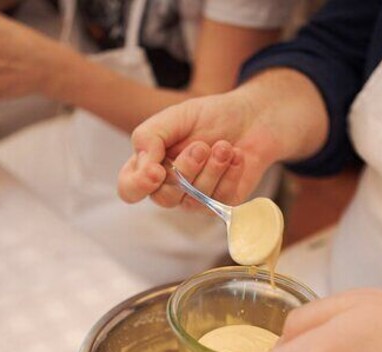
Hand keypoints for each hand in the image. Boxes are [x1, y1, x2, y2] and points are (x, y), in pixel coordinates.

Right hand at [118, 91, 281, 208]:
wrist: (252, 118)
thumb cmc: (209, 116)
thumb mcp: (175, 116)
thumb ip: (150, 137)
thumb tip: (144, 166)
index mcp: (149, 165)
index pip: (130, 189)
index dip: (139, 186)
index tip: (156, 171)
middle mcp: (169, 187)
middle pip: (165, 197)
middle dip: (186, 170)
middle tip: (202, 146)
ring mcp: (195, 199)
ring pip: (194, 201)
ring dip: (212, 171)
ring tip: (225, 146)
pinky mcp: (221, 204)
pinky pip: (220, 201)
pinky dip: (231, 175)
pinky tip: (237, 156)